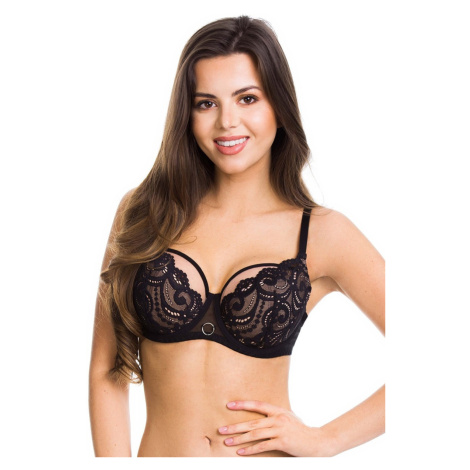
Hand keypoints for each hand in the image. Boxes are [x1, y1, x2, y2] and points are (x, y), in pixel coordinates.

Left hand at [218, 400, 335, 456]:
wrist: (317, 441)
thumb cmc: (302, 430)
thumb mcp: (289, 418)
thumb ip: (276, 417)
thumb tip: (262, 418)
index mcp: (278, 410)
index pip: (257, 405)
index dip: (242, 404)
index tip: (229, 405)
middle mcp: (277, 418)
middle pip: (252, 422)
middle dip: (235, 426)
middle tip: (221, 430)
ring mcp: (280, 430)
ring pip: (255, 434)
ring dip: (239, 439)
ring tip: (227, 442)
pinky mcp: (282, 442)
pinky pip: (262, 446)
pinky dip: (250, 450)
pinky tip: (241, 452)